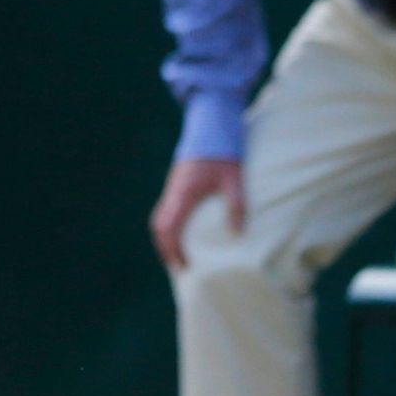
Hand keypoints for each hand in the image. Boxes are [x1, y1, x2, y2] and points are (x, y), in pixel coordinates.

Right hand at [150, 153, 244, 270]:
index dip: (173, 250)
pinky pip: (164, 211)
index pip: (169, 228)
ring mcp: (172, 188)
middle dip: (166, 249)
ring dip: (166, 238)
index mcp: (184, 194)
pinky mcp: (175, 185)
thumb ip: (236, 206)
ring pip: (159, 218)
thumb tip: (237, 234)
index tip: (184, 265)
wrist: (210, 129)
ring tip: (180, 255)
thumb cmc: (223, 155)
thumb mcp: (234, 180)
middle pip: (158, 227)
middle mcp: (174, 193)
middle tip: (180, 266)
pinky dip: (168, 227)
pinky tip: (181, 234)